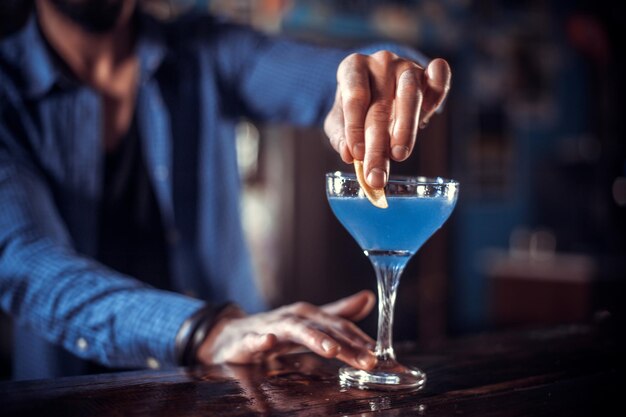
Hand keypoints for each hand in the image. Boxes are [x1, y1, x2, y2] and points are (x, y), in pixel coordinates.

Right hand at [196, 290, 376, 369]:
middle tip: (367, 359)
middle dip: (346, 344)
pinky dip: (262, 340)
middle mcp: (293, 317)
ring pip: (294, 330)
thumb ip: (338, 313)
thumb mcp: (311, 323)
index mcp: (309, 316)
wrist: (234, 335)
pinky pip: (254, 340)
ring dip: (313, 338)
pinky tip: (270, 342)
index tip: (379, 354)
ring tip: (332, 349)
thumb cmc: (277, 330)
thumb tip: (368, 297)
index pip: (340, 326)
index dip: (359, 339)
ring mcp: (271, 327)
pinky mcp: (248, 339)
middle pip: (323, 329)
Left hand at [324, 51, 451, 187]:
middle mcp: (381, 62)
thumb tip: (348, 155)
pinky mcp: (429, 73)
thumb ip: (340, 137)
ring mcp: (406, 66)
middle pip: (381, 106)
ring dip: (405, 128)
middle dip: (378, 145)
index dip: (355, 128)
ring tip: (399, 155)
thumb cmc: (355, 107)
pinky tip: (430, 114)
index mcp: (353, 67)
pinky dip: (438, 92)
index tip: (356, 156)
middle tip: (376, 175)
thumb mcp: (339, 121)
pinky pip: (438, 78)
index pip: (355, 98)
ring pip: (410, 94)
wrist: (377, 86)